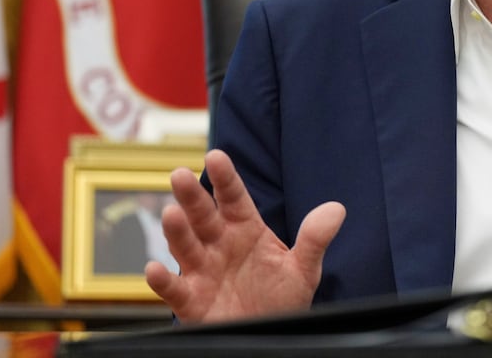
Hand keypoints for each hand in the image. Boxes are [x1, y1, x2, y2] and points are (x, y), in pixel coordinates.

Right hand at [144, 149, 345, 322]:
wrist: (268, 335)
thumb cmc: (282, 299)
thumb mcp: (303, 269)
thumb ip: (315, 239)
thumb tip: (336, 209)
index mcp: (246, 230)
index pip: (234, 198)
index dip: (226, 178)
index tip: (217, 156)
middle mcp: (220, 245)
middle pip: (203, 216)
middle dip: (191, 196)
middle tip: (180, 174)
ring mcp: (203, 271)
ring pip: (185, 246)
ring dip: (176, 231)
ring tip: (171, 213)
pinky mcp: (191, 301)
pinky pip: (175, 289)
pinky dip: (162, 280)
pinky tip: (155, 268)